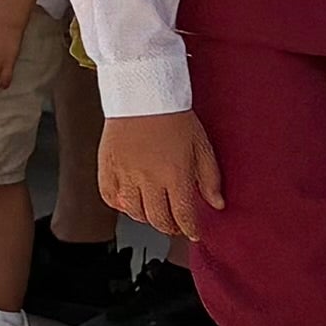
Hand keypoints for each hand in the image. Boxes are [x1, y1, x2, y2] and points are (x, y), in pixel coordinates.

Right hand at [98, 106, 223, 234]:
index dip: (190, 229)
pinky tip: (130, 201)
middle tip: (175, 224)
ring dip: (147, 217)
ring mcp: (126, 174)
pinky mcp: (108, 166)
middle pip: (158, 220)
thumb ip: (210, 178)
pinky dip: (120, 204)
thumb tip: (217, 204)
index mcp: (176, 175)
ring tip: (154, 211)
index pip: (183, 216)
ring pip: (135, 212)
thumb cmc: (174, 115)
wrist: (143, 93)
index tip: (193, 232)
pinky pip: (110, 197)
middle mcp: (149, 179)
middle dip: (170, 227)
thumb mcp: (202, 145)